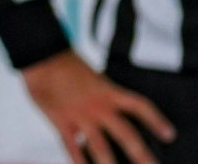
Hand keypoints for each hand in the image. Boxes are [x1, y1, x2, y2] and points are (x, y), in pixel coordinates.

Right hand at [23, 50, 175, 163]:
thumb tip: (113, 110)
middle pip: (126, 133)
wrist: (40, 55)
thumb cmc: (65, 64)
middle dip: (140, 153)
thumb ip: (104, 94)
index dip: (156, 121)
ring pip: (100, 146)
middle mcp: (98, 106)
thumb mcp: (93, 77)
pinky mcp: (61, 121)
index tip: (168, 134)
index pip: (140, 106)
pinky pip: (71, 146)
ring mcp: (80, 115)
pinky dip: (78, 160)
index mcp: (109, 92)